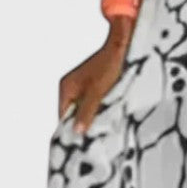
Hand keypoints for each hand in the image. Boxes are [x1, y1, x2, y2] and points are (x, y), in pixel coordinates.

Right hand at [58, 18, 134, 134]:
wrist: (123, 42)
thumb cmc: (110, 64)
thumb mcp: (98, 91)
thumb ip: (87, 111)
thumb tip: (76, 132)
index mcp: (67, 88)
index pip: (63, 118)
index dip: (72, 131)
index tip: (83, 145)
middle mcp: (72, 88)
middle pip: (74, 115)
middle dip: (84, 125)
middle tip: (97, 140)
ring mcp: (84, 86)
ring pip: (86, 109)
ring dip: (95, 118)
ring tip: (106, 129)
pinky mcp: (96, 84)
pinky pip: (95, 102)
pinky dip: (102, 109)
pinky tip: (112, 116)